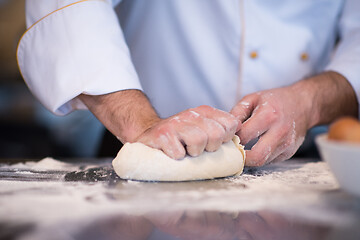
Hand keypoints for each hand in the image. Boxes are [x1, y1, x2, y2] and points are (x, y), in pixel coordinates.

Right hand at [136, 105, 238, 158]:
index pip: (230, 123)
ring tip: (186, 152)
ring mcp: (176, 123)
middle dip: (210, 147)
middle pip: (217, 134)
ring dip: (193, 153)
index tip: (215, 143)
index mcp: (204, 112)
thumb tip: (239, 128)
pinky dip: (177, 158)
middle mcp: (191, 114)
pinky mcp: (162, 135)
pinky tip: (172, 154)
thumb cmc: (178, 137)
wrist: (148, 135)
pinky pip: (179, 153)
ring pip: (199, 141)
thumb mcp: (201, 127)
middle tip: (198, 149)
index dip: (226, 138)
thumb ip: (219, 127)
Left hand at [231, 71, 357, 166]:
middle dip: (240, 157)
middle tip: (233, 151)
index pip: (244, 136)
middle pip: (256, 157)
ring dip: (249, 159)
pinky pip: (269, 161)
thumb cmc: (274, 101)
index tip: (227, 138)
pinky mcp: (289, 153)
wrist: (303, 105)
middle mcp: (280, 132)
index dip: (232, 139)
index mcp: (268, 116)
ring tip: (242, 150)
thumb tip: (225, 130)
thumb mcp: (252, 99)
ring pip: (262, 162)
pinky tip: (256, 148)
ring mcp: (287, 144)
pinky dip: (260, 157)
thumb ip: (236, 113)